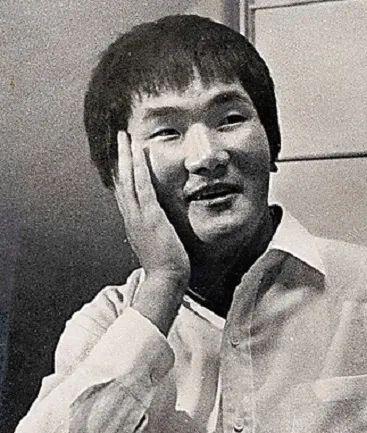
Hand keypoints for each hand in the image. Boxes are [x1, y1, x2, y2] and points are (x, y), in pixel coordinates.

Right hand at [114, 131, 189, 284]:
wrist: (165, 280)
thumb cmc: (165, 267)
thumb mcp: (156, 245)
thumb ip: (154, 233)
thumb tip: (157, 228)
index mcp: (133, 223)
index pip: (124, 193)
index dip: (121, 172)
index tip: (121, 156)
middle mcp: (131, 217)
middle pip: (121, 181)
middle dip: (120, 158)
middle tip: (119, 138)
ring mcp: (139, 216)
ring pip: (128, 180)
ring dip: (126, 156)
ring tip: (125, 137)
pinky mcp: (150, 216)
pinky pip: (143, 186)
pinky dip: (139, 168)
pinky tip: (139, 152)